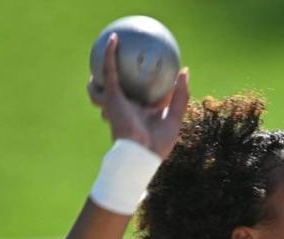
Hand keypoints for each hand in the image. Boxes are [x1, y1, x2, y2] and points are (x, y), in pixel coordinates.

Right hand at [86, 33, 189, 159]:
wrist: (141, 152)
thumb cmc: (158, 142)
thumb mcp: (175, 117)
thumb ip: (180, 95)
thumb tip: (185, 71)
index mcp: (141, 116)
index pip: (143, 100)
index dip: (147, 89)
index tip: (156, 75)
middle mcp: (127, 109)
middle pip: (118, 96)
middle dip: (114, 88)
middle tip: (122, 70)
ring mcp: (117, 103)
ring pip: (101, 89)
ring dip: (98, 80)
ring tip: (100, 63)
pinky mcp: (111, 95)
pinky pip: (109, 71)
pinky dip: (109, 55)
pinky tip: (114, 40)